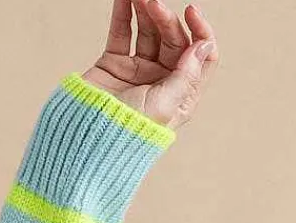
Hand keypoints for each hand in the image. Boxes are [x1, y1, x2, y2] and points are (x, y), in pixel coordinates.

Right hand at [80, 0, 217, 129]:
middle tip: (153, 3)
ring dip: (145, 11)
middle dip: (166, 19)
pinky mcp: (116, 63)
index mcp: (183, 94)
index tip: (191, 11)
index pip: (201, 57)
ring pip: (148, 32)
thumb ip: (187, 75)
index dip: (200, 32)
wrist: (91, 137)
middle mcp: (163, 81)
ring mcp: (140, 70)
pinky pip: (122, 31)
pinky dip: (123, 12)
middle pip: (173, 39)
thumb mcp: (166, 105)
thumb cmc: (130, 131)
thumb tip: (204, 46)